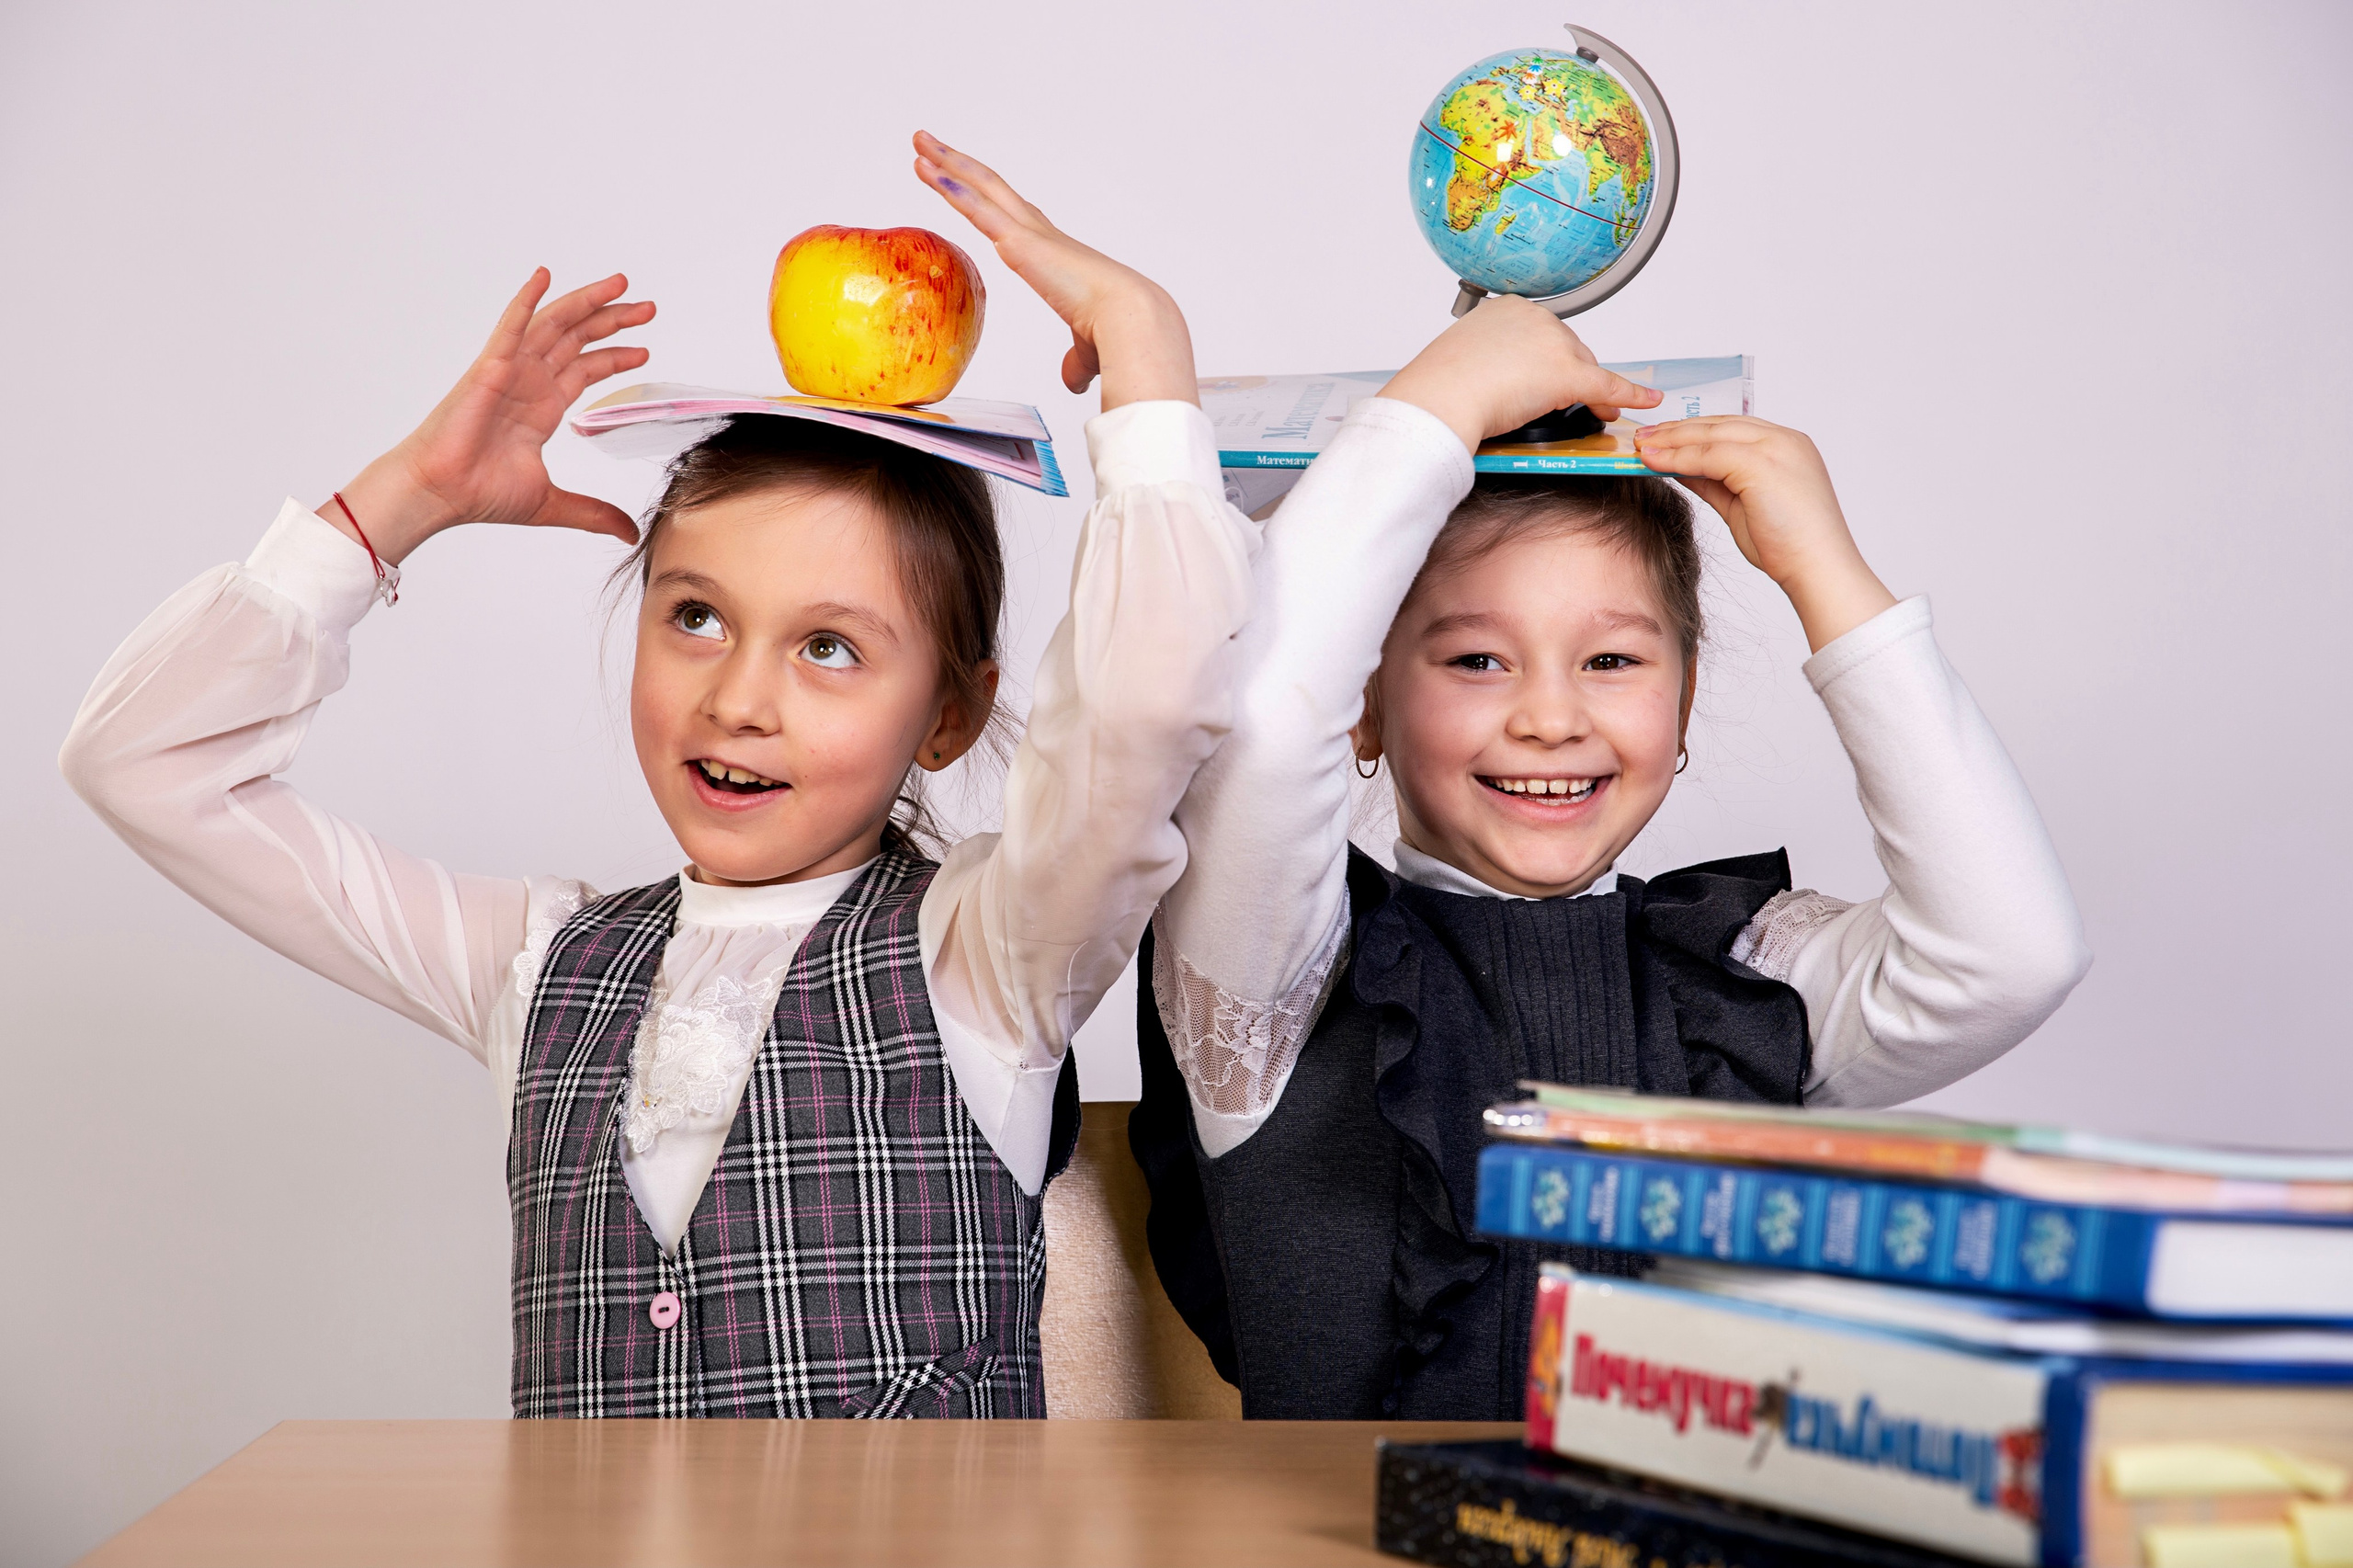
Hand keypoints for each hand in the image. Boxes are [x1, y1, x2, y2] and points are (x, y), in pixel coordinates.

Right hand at [321, 270, 654, 564]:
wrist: (441, 493)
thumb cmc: (479, 493)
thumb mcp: (553, 503)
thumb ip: (593, 513)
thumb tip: (630, 533)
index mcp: (542, 408)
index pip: (585, 370)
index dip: (614, 357)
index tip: (644, 349)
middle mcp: (528, 384)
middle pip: (577, 340)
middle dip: (612, 321)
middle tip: (647, 307)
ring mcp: (509, 372)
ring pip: (553, 326)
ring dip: (586, 303)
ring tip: (619, 284)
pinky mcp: (488, 369)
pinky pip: (510, 328)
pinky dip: (527, 301)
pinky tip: (544, 276)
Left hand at [912, 131, 1195, 408]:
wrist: (1132, 322)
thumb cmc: (1116, 336)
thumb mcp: (1086, 349)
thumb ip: (1074, 361)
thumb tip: (1074, 381)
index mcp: (1054, 254)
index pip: (1014, 218)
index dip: (989, 200)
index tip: (968, 185)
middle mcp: (1041, 234)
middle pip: (991, 188)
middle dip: (960, 165)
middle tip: (930, 144)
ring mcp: (1029, 234)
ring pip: (980, 187)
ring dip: (947, 163)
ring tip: (919, 141)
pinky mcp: (1019, 243)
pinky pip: (976, 208)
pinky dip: (950, 187)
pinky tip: (927, 168)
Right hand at [1378, 296, 1661, 453]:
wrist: (1436, 401)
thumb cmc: (1437, 388)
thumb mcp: (1462, 361)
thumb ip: (1485, 362)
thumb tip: (1494, 382)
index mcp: (1505, 308)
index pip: (1543, 335)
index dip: (1547, 362)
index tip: (1541, 378)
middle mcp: (1534, 316)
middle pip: (1568, 350)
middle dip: (1569, 378)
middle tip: (1559, 404)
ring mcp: (1552, 343)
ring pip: (1583, 370)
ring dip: (1587, 392)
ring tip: (1581, 414)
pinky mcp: (1568, 373)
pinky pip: (1607, 385)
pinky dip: (1629, 394)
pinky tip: (1644, 401)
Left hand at [1634, 415, 1895, 650]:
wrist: (1817, 569)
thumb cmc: (1787, 547)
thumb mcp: (1742, 506)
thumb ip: (1715, 483)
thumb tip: (1681, 470)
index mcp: (1787, 446)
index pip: (1731, 428)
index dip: (1693, 432)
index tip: (1662, 438)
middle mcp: (1784, 440)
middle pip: (1719, 425)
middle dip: (1676, 430)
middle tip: (1643, 436)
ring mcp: (1776, 448)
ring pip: (1710, 435)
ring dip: (1671, 440)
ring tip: (1640, 446)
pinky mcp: (1762, 463)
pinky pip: (1708, 454)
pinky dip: (1677, 457)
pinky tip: (1653, 461)